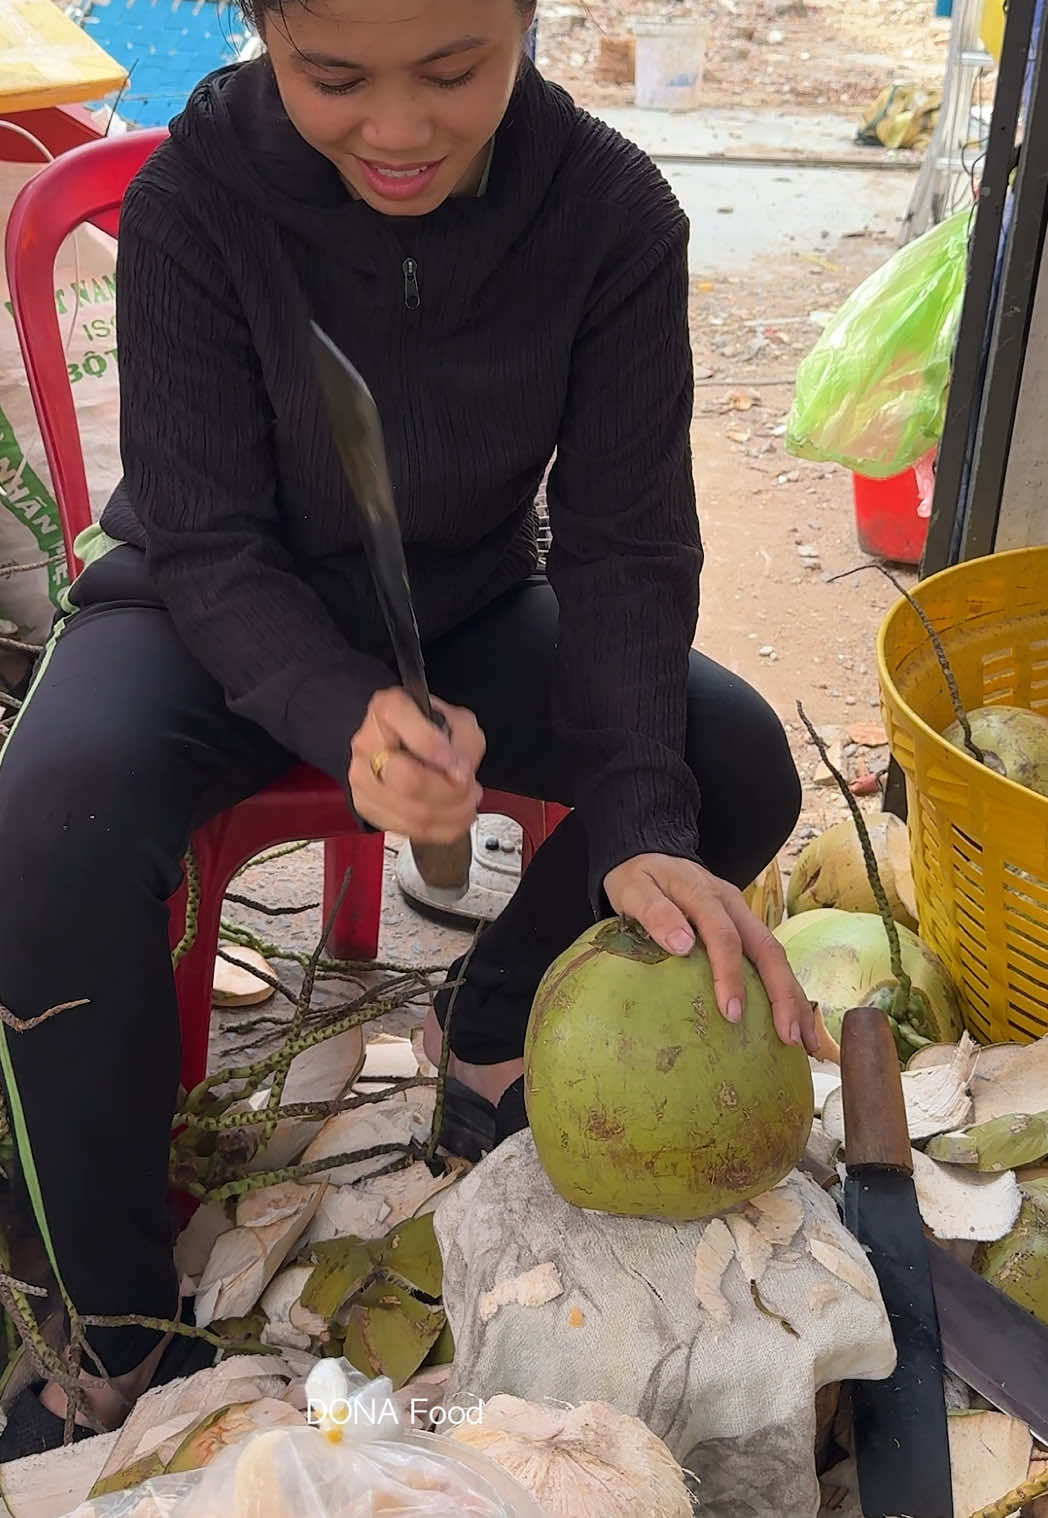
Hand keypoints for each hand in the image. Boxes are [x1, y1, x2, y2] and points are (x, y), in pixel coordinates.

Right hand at [349, 688, 484, 840]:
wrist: (401, 745)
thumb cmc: (429, 731)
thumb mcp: (457, 721)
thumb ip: (465, 739)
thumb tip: (460, 772)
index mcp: (388, 709)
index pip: (404, 726)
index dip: (437, 750)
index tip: (461, 766)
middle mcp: (368, 742)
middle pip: (409, 781)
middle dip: (451, 791)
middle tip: (468, 786)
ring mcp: (362, 777)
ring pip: (412, 812)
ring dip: (451, 813)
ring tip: (466, 802)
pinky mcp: (366, 806)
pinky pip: (408, 829)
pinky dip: (441, 829)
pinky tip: (453, 816)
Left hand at [604, 853, 818, 1052]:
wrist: (650, 853)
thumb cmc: (639, 878)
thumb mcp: (634, 889)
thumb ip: (654, 912)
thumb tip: (681, 945)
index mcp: (704, 894)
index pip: (724, 936)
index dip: (730, 974)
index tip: (732, 1013)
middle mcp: (732, 905)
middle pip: (767, 948)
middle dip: (782, 994)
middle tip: (788, 1036)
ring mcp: (743, 915)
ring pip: (776, 955)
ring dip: (793, 997)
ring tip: (804, 1041)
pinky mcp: (745, 927)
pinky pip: (769, 959)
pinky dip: (785, 990)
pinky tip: (794, 1020)